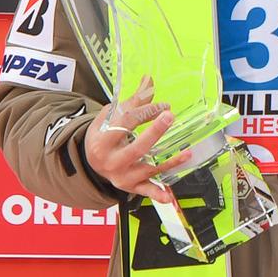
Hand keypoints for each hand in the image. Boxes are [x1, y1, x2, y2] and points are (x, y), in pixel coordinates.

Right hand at [84, 77, 190, 205]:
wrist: (90, 162)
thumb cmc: (103, 135)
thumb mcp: (110, 117)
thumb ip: (133, 101)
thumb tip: (150, 79)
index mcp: (102, 141)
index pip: (125, 124)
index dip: (145, 112)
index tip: (164, 105)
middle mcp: (111, 161)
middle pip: (136, 148)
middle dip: (154, 133)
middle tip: (169, 116)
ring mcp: (121, 176)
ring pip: (148, 169)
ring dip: (169, 162)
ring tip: (187, 152)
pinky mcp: (131, 187)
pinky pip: (147, 191)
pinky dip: (158, 194)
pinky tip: (170, 197)